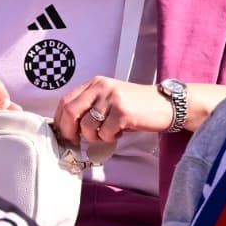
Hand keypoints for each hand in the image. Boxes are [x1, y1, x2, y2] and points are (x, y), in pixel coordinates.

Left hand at [52, 76, 171, 147]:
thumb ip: (90, 107)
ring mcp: (111, 99)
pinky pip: (105, 134)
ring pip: (87, 127)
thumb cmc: (136, 105)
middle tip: (76, 141)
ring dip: (94, 138)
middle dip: (69, 132)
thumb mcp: (109, 99)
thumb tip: (68, 127)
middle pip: (70, 112)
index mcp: (94, 83)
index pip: (65, 101)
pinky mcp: (123, 112)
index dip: (60, 120)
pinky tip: (120, 132)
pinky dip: (109, 139)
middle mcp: (100, 87)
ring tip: (107, 133)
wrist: (165, 104)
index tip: (65, 133)